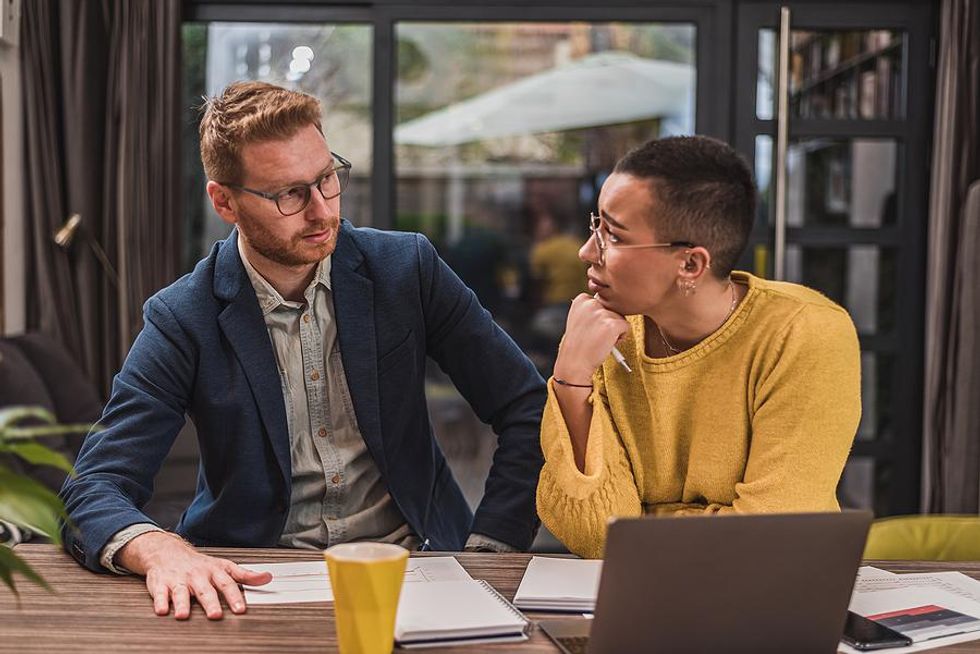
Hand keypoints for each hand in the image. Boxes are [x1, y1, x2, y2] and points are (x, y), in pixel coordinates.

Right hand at [116, 531, 272, 619]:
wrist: (167, 551)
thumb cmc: (199, 564)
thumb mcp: (224, 566)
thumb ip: (245, 575)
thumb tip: (267, 578)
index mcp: (214, 571)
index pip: (227, 584)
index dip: (234, 597)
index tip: (240, 609)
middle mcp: (197, 575)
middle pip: (204, 590)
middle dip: (210, 602)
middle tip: (215, 615)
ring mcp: (178, 579)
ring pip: (180, 592)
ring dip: (182, 603)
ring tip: (183, 615)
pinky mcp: (160, 584)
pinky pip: (159, 593)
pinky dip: (160, 601)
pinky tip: (162, 610)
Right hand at [554, 293, 629, 382]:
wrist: (575, 362)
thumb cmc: (578, 344)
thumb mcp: (579, 319)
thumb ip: (591, 310)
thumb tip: (608, 306)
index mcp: (581, 299)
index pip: (602, 303)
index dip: (598, 318)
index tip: (588, 328)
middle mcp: (591, 303)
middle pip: (612, 309)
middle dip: (607, 323)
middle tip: (594, 336)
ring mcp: (602, 313)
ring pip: (620, 318)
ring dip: (614, 330)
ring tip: (599, 340)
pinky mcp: (612, 324)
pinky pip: (626, 327)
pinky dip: (621, 337)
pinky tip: (607, 343)